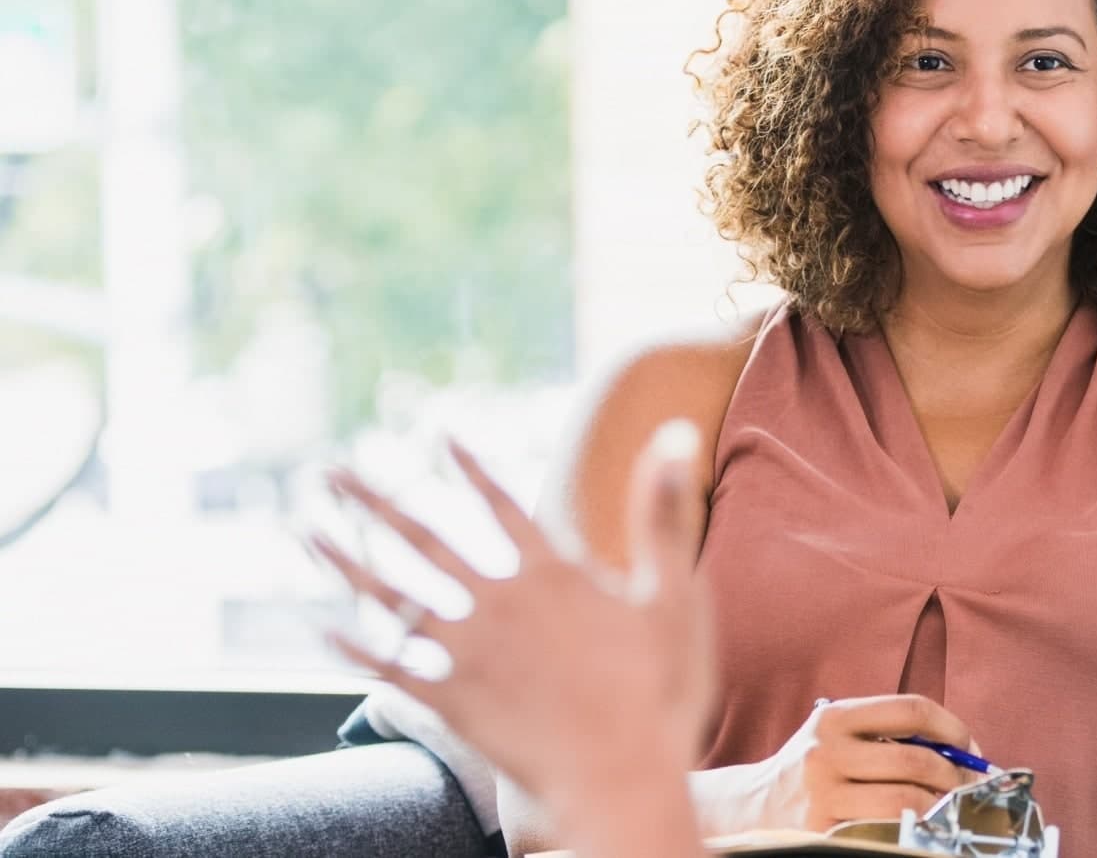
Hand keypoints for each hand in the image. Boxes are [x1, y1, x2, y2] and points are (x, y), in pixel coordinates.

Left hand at [310, 420, 714, 826]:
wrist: (622, 780)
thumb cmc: (660, 692)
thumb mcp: (674, 594)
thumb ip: (663, 514)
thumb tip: (675, 433)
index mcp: (553, 575)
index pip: (502, 504)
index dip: (470, 469)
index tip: (438, 436)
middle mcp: (499, 603)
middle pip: (425, 539)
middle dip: (373, 500)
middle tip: (329, 470)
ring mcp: (470, 653)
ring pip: (392, 597)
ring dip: (345, 561)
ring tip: (304, 530)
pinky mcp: (452, 703)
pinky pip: (390, 669)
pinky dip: (355, 648)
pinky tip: (322, 628)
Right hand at [744, 694, 983, 830]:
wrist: (756, 804)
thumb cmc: (813, 765)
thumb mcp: (837, 733)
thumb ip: (886, 731)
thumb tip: (959, 747)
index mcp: (835, 716)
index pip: (910, 709)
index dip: (951, 726)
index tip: (968, 745)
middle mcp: (827, 751)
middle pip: (914, 758)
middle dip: (955, 773)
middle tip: (970, 784)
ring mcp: (824, 793)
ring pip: (905, 800)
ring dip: (940, 804)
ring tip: (951, 806)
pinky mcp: (824, 830)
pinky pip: (886, 829)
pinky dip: (915, 826)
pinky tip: (924, 824)